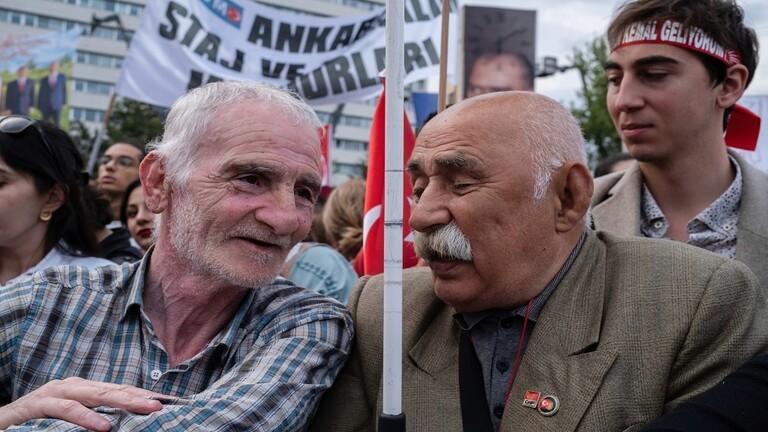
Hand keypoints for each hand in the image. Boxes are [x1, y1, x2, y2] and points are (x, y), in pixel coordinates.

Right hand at [0, 377, 165, 430]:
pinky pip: (65, 409)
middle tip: (162, 404)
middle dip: (139, 396)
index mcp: (83, 390)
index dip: (142, 395)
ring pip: (94, 394)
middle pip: (112, 390)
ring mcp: (55, 392)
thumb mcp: (71, 422)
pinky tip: (104, 426)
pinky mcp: (37, 405)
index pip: (119, 390)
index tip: (167, 402)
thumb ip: (96, 419)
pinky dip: (86, 417)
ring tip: (145, 409)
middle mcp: (72, 386)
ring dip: (122, 401)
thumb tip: (122, 425)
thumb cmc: (37, 424)